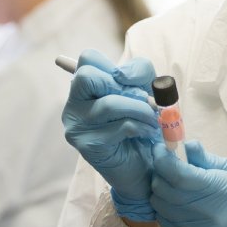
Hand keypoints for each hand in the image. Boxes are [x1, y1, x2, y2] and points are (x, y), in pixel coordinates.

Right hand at [61, 49, 160, 220]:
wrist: (146, 168)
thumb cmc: (142, 126)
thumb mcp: (144, 91)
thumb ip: (137, 74)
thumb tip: (124, 76)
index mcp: (84, 89)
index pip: (87, 59)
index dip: (117, 66)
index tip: (136, 84)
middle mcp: (73, 106)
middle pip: (87, 76)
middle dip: (123, 86)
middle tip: (143, 101)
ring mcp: (77, 127)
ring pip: (108, 104)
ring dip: (140, 109)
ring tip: (153, 119)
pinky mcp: (88, 146)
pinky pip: (120, 127)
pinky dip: (141, 126)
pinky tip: (147, 132)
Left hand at [149, 140, 226, 226]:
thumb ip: (206, 159)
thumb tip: (184, 144)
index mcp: (219, 190)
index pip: (178, 173)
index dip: (162, 158)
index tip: (160, 150)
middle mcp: (205, 214)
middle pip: (163, 189)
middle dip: (160, 174)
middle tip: (168, 169)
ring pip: (159, 207)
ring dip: (161, 194)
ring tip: (175, 190)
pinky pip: (164, 224)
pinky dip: (166, 212)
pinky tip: (180, 209)